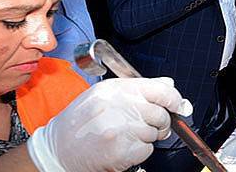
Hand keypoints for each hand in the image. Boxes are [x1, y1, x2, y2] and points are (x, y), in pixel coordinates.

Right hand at [27, 77, 192, 171]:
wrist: (57, 148)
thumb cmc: (81, 121)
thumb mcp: (104, 94)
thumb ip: (138, 87)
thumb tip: (168, 84)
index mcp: (115, 89)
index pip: (160, 90)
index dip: (174, 98)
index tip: (178, 105)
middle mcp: (118, 106)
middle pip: (161, 114)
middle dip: (160, 122)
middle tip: (148, 125)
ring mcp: (120, 129)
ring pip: (154, 133)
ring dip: (147, 136)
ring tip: (126, 135)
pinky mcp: (121, 151)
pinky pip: (147, 150)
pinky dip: (140, 151)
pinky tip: (123, 146)